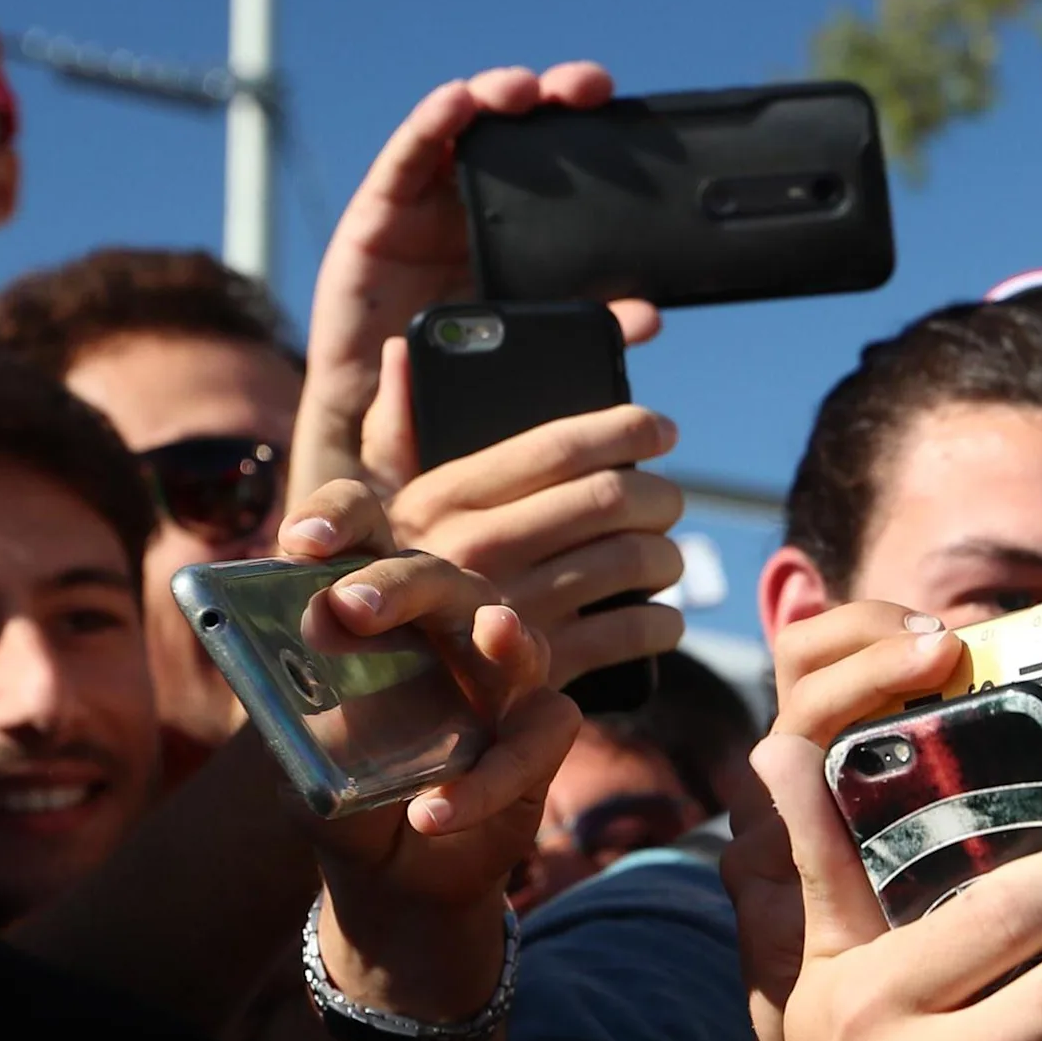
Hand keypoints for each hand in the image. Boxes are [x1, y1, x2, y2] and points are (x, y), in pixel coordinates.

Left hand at [275, 485, 580, 1020]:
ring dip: (504, 638)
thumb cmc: (343, 799)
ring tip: (495, 634)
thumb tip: (292, 695)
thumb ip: (298, 725)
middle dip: (400, 584)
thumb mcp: (301, 764)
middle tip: (351, 607)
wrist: (393, 877)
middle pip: (437, 577)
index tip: (299, 541)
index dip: (337, 520)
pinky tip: (434, 814)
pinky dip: (489, 779)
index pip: (360, 538)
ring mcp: (499, 676)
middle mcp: (439, 628)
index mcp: (371, 613)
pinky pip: (537, 736)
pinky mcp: (540, 732)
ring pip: (512, 633)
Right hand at [293, 63, 661, 501]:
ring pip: (460, 129)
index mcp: (518, 227)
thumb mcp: (533, 342)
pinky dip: (431, 124)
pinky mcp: (379, 213)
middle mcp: (472, 203)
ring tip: (522, 89)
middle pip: (514, 131)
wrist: (389, 410)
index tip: (616, 103)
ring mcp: (425, 202)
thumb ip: (586, 322)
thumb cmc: (461, 369)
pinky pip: (406, 159)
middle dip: (548, 98)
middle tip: (583, 87)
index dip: (585, 128)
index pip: (557, 161)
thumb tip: (650, 315)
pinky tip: (456, 103)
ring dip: (492, 96)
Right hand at [376, 393, 687, 687]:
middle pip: (613, 499)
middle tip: (668, 498)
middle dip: (659, 494)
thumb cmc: (388, 578)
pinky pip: (635, 632)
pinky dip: (664, 623)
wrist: (372, 689)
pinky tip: (660, 615)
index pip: (560, 445)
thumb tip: (402, 351)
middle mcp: (478, 549)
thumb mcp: (377, 501)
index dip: (627, 427)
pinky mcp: (541, 667)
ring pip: (635, 561)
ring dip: (669, 555)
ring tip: (664, 554)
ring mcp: (512, 610)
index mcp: (445, 497)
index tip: (661, 428)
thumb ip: (395, 425)